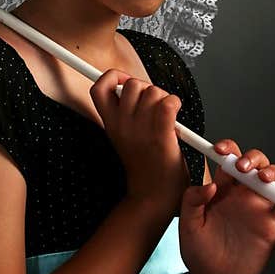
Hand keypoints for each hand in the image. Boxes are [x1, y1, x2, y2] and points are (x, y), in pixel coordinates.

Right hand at [90, 68, 188, 218]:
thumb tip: (135, 87)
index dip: (113, 77)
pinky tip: (175, 118)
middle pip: (134, 84)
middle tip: (154, 108)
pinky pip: (168, 104)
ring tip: (166, 119)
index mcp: (110, 124)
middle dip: (148, 90)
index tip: (126, 84)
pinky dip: (175, 104)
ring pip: (154, 92)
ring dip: (164, 100)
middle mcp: (122, 125)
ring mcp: (140, 130)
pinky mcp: (160, 136)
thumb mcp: (124, 137)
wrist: (152, 196)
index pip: (99, 86)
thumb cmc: (144, 165)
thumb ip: (125, 112)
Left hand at [178, 139, 274, 273]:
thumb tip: (209, 184)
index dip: (226, 149)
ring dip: (273, 173)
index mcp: (221, 190)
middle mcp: (242, 195)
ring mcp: (260, 210)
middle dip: (253, 158)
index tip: (219, 149)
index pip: (228, 160)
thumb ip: (192, 201)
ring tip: (262, 179)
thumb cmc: (199, 253)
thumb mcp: (187, 226)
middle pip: (256, 164)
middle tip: (242, 167)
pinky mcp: (274, 227)